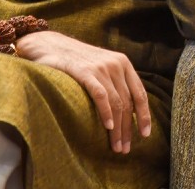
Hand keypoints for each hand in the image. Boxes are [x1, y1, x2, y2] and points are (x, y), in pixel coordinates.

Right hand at [15, 30, 151, 153]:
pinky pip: (101, 95)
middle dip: (128, 129)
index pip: (140, 94)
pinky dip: (106, 112)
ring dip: (117, 128)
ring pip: (116, 103)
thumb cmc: (76, 60)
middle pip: (128, 103)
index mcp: (123, 64)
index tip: (145, 134)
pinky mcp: (85, 72)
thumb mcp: (101, 67)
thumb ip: (114, 82)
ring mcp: (101, 68)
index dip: (144, 116)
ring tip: (116, 146)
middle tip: (125, 149)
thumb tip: (125, 112)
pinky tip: (108, 126)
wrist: (50, 44)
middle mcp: (116, 65)